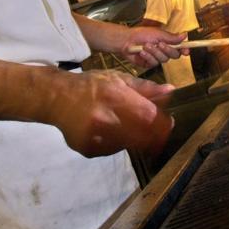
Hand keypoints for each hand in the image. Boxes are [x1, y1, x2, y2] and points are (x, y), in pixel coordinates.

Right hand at [49, 70, 174, 156]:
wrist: (57, 98)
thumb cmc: (91, 85)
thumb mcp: (119, 79)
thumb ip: (145, 88)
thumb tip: (171, 92)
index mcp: (116, 97)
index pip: (150, 117)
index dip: (164, 123)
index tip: (168, 123)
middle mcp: (106, 119)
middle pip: (144, 136)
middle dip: (154, 134)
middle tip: (153, 129)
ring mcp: (96, 137)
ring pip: (130, 144)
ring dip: (135, 138)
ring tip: (124, 124)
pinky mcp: (89, 149)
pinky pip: (114, 150)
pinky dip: (118, 142)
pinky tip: (108, 130)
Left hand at [121, 27, 188, 68]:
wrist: (126, 41)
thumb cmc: (141, 34)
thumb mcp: (158, 33)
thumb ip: (172, 37)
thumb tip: (185, 35)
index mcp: (168, 42)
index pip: (180, 48)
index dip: (184, 50)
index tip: (186, 51)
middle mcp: (164, 51)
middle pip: (174, 55)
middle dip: (167, 49)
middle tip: (159, 44)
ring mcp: (157, 58)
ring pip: (163, 59)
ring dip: (154, 52)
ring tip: (146, 45)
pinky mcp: (149, 64)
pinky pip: (153, 63)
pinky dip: (147, 56)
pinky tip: (142, 52)